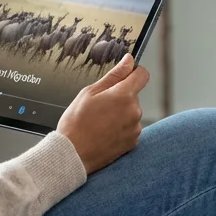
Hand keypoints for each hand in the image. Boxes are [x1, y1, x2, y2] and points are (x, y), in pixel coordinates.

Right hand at [56, 54, 146, 174]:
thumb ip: (114, 75)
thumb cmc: (76, 122)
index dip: (134, 72)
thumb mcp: (90, 92)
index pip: (142, 75)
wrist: (73, 154)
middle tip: (99, 105)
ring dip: (120, 113)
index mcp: (124, 95)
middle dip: (120, 96)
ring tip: (99, 122)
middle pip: (134, 95)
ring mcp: (135, 128)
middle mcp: (134, 111)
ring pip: (131, 112)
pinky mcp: (133, 142)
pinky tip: (104, 132)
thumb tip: (129, 60)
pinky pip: (130, 128)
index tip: (124, 75)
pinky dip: (120, 128)